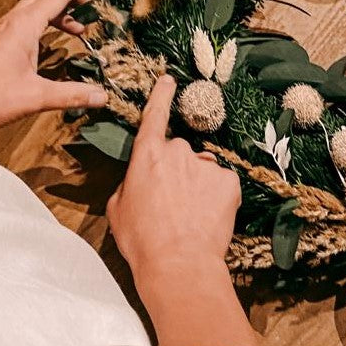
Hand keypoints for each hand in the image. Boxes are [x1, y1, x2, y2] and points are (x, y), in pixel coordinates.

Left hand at [0, 0, 107, 132]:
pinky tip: (47, 42)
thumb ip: (71, 94)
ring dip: (56, 12)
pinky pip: (23, 21)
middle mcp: (12, 22)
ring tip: (75, 29)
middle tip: (89, 6)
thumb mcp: (36, 96)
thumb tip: (101, 96)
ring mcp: (1, 30)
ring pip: (33, 8)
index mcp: (24, 26)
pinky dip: (42, 23)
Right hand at [107, 75, 259, 345]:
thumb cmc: (142, 241)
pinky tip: (208, 217)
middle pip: (178, 153)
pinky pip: (222, 183)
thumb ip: (128, 185)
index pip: (154, 115)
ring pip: (201, 169)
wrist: (179, 265)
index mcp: (147, 155)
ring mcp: (205, 165)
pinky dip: (217, 196)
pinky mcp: (228, 181)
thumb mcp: (118, 210)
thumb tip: (137, 182)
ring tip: (190, 216)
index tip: (168, 80)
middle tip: (171, 203)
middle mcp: (177, 151)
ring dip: (197, 185)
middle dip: (176, 171)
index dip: (161, 95)